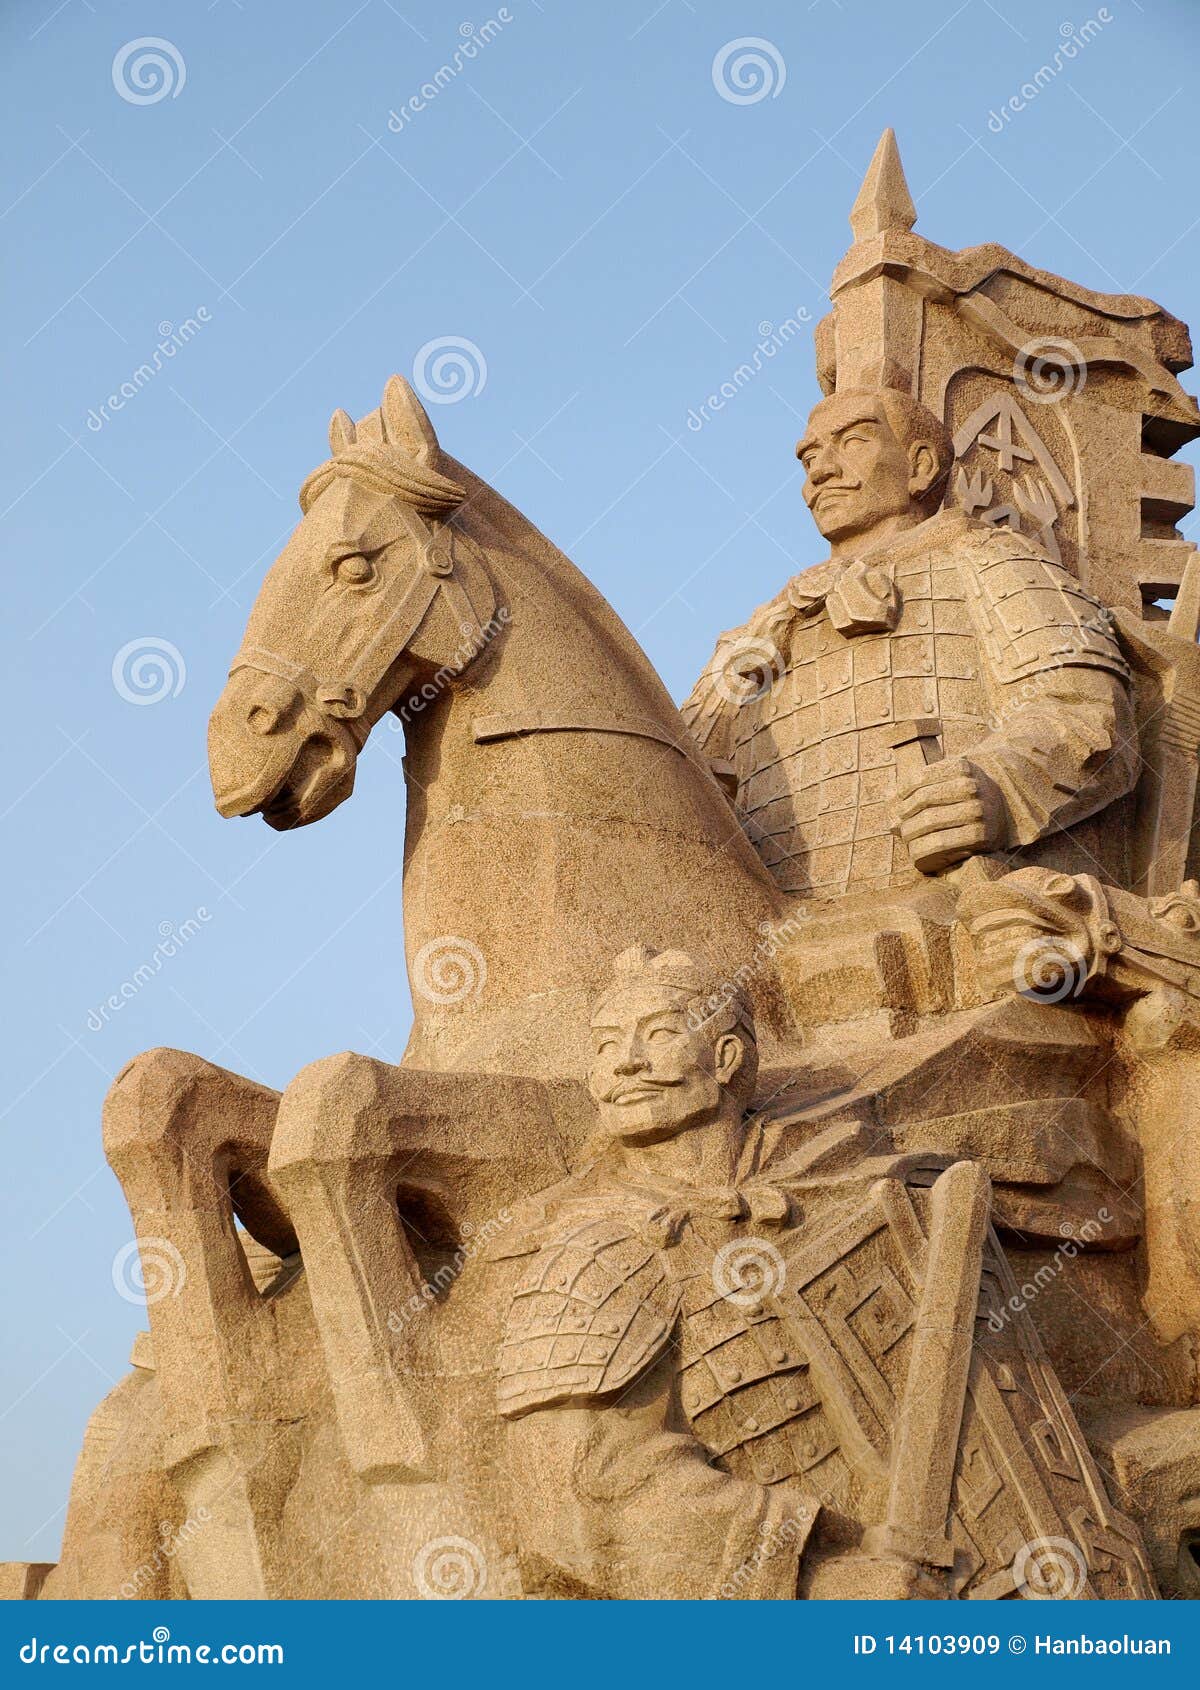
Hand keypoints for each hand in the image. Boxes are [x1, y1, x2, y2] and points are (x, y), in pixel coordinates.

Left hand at [894, 756, 1005, 873]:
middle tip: (898, 822)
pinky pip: (941, 843)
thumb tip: (889, 804)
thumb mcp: (947, 781)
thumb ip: (917, 787)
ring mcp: (979, 811)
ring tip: (904, 835)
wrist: (1002, 812)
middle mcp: (973, 786)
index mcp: (962, 767)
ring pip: (929, 821)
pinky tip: (914, 849)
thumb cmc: (964, 797)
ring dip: (910, 831)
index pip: (919, 778)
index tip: (897, 804)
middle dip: (904, 812)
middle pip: (923, 799)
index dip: (901, 792)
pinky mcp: (982, 835)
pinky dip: (921, 848)